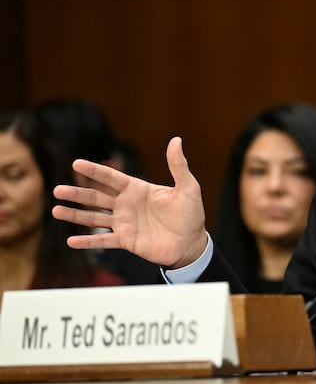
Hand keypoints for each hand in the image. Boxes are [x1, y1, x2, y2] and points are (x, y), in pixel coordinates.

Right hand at [52, 137, 207, 268]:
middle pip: (97, 197)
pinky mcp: (127, 241)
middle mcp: (127, 205)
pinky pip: (104, 241)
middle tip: (57, 190)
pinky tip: (71, 241)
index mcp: (138, 189)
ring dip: (76, 215)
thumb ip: (178, 165)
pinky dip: (88, 242)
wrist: (192, 243)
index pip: (111, 178)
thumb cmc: (191, 214)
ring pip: (95, 218)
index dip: (95, 171)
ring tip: (56, 211)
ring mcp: (125, 223)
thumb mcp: (187, 188)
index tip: (76, 163)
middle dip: (77, 193)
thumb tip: (176, 140)